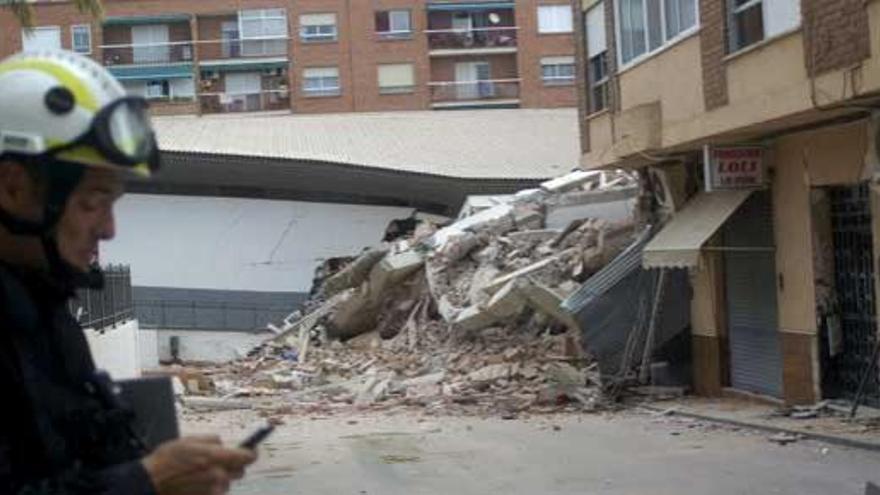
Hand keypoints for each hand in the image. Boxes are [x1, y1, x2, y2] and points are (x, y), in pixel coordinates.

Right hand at [142, 435, 256, 494]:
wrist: (151, 481)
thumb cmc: (168, 459)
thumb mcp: (190, 440)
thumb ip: (211, 440)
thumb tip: (222, 443)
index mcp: (216, 457)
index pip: (247, 457)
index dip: (250, 453)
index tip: (251, 451)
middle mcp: (218, 475)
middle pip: (240, 471)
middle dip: (234, 466)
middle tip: (222, 461)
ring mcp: (213, 489)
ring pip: (228, 482)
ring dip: (222, 478)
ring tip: (203, 473)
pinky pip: (216, 492)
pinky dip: (212, 487)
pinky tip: (197, 482)